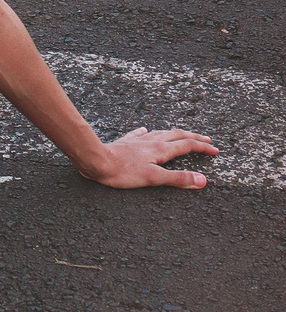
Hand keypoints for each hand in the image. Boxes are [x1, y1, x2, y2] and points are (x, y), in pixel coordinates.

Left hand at [82, 126, 218, 189]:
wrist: (96, 161)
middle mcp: (152, 141)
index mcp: (161, 149)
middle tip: (205, 140)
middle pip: (177, 136)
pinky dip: (148, 133)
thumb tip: (202, 180)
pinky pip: (140, 134)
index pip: (188, 146)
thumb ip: (178, 179)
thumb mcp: (154, 178)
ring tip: (181, 134)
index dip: (203, 148)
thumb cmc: (123, 172)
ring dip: (174, 133)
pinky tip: (145, 131)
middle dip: (193, 138)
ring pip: (161, 133)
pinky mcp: (126, 142)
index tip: (215, 150)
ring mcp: (138, 140)